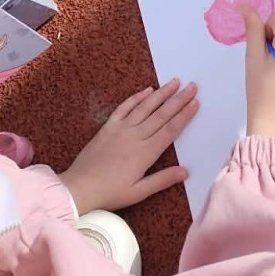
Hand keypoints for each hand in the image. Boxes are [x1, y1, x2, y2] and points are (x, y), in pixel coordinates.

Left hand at [59, 79, 199, 212]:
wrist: (79, 187)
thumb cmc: (110, 193)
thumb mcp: (138, 192)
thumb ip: (162, 180)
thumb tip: (185, 171)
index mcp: (146, 153)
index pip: (170, 130)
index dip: (184, 115)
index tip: (195, 103)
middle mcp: (136, 136)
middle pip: (162, 114)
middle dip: (178, 99)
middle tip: (192, 86)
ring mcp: (121, 129)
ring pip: (145, 107)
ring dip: (161, 93)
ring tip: (174, 82)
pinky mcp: (108, 127)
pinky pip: (124, 107)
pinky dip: (136, 97)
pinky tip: (147, 90)